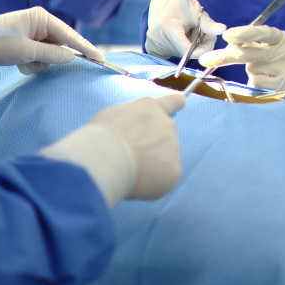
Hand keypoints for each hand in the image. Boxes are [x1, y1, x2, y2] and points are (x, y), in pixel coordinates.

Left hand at [0, 8, 101, 85]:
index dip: (85, 48)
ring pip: (50, 56)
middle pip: (60, 47)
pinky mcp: (28, 44)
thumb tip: (71, 58)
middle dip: (49, 59)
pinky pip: (40, 58)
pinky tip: (17, 63)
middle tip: (33, 60)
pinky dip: (31, 64)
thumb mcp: (26, 51)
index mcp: (42, 18)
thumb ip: (51, 55)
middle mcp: (41, 24)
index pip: (70, 35)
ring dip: (38, 63)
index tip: (100, 58)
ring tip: (21, 62)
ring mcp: (35, 34)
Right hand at [40, 94, 186, 205]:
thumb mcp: (113, 116)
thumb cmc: (102, 135)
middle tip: (130, 157)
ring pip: (163, 161)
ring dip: (150, 165)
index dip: (176, 102)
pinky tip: (135, 182)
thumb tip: (132, 133)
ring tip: (128, 169)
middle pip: (164, 137)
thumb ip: (130, 121)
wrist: (108, 156)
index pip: (171, 101)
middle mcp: (167, 124)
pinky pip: (164, 180)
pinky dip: (152, 183)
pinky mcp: (174, 171)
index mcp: (150, 108)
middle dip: (152, 146)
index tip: (182, 101)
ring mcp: (173, 147)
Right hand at [145, 0, 225, 60]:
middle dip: (199, 46)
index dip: (202, 50)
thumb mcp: (195, 11)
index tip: (211, 42)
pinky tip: (182, 36)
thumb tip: (223, 30)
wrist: (161, 0)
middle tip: (206, 34)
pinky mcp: (152, 48)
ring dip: (191, 47)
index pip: (186, 50)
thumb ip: (208, 24)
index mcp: (167, 27)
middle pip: (185, 52)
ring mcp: (153, 44)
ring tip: (192, 31)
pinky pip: (173, 53)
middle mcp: (156, 38)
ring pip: (180, 54)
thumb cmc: (180, 3)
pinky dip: (182, 47)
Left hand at [200, 24, 284, 91]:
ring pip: (251, 69)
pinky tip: (266, 81)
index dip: (243, 33)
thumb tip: (214, 55)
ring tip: (264, 72)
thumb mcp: (260, 48)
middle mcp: (284, 50)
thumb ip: (241, 48)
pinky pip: (256, 83)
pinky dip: (254, 83)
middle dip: (227, 56)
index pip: (260, 32)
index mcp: (278, 37)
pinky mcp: (283, 85)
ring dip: (250, 71)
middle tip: (207, 60)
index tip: (226, 35)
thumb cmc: (271, 61)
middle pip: (248, 52)